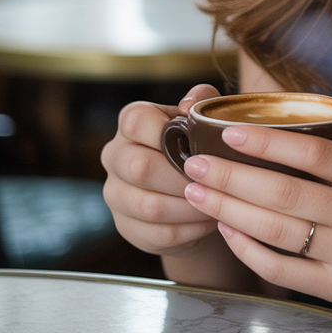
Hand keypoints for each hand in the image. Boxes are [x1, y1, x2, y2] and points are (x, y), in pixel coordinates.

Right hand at [101, 83, 222, 257]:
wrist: (193, 187)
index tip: (197, 143)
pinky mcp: (127, 227)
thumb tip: (187, 107)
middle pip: (140, 168)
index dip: (167, 132)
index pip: (137, 121)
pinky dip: (190, 228)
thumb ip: (201, 99)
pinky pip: (158, 233)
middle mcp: (115, 156)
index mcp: (131, 122)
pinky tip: (209, 218)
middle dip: (183, 176)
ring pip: (149, 206)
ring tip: (216, 201)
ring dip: (190, 206)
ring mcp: (116, 194)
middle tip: (214, 180)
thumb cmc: (200, 142)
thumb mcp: (204, 114)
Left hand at [179, 84, 331, 315]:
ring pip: (278, 234)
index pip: (318, 155)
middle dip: (232, 177)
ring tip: (196, 191)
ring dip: (230, 211)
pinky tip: (225, 228)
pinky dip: (249, 251)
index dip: (271, 143)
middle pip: (286, 197)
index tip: (231, 132)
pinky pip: (285, 270)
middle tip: (193, 162)